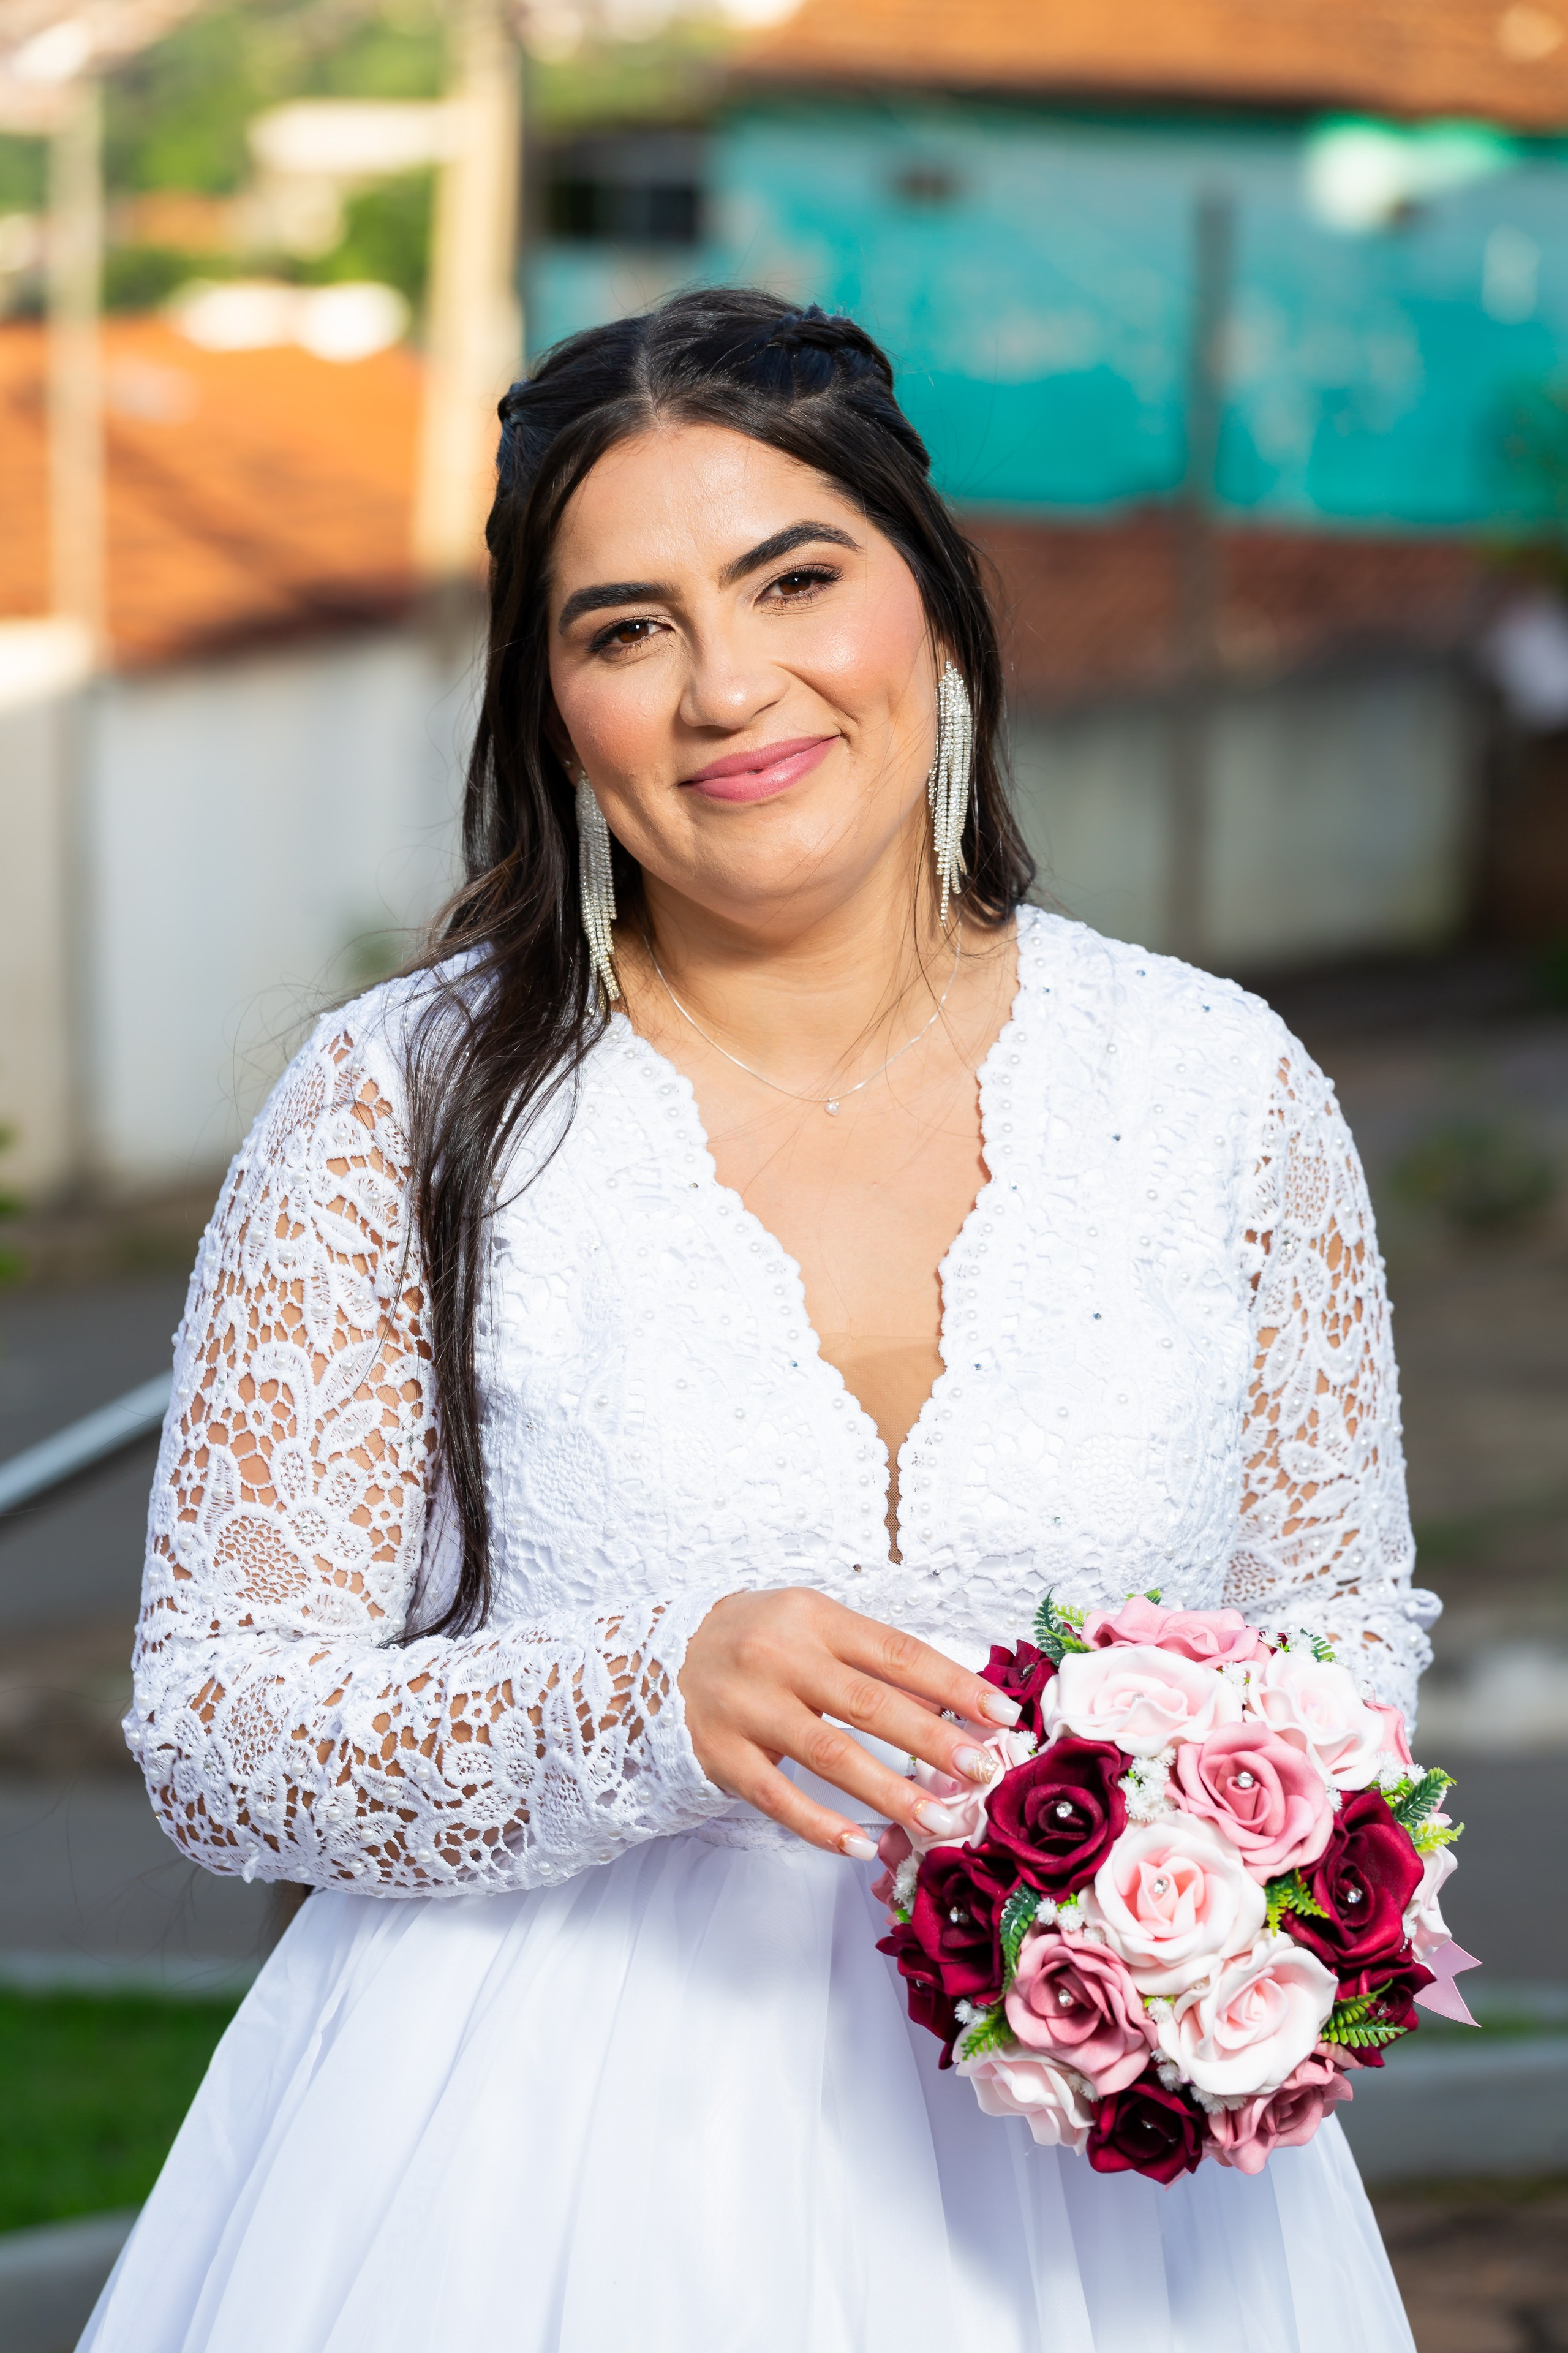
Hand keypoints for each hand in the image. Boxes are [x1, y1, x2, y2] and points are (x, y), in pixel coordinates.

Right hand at [677, 1586, 1021, 1859]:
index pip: (897, 1652)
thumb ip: (873, 1660)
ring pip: (828, 1754)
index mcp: (812, 1617)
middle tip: (984, 1772)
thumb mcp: (812, 1626)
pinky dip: (821, 1826)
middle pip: (870, 1703)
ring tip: (939, 1820)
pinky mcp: (721, 1755)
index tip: (1003, 1714)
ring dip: (890, 1792)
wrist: (657, 1656)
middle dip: (934, 1741)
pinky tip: (863, 1846)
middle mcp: (779, 1657)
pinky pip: (777, 1797)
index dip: (954, 1685)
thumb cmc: (757, 1640)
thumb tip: (955, 1701)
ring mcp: (747, 1707)